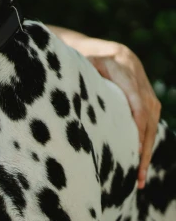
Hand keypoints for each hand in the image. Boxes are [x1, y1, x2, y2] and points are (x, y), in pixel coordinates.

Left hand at [83, 42, 160, 188]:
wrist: (84, 45)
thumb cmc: (69, 56)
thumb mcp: (72, 63)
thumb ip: (80, 81)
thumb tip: (82, 113)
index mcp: (121, 64)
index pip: (138, 103)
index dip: (138, 129)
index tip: (135, 151)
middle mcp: (136, 72)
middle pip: (149, 115)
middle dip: (144, 146)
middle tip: (137, 175)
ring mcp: (141, 82)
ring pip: (152, 119)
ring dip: (146, 148)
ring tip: (138, 176)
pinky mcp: (140, 93)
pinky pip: (147, 118)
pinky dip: (143, 139)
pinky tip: (137, 161)